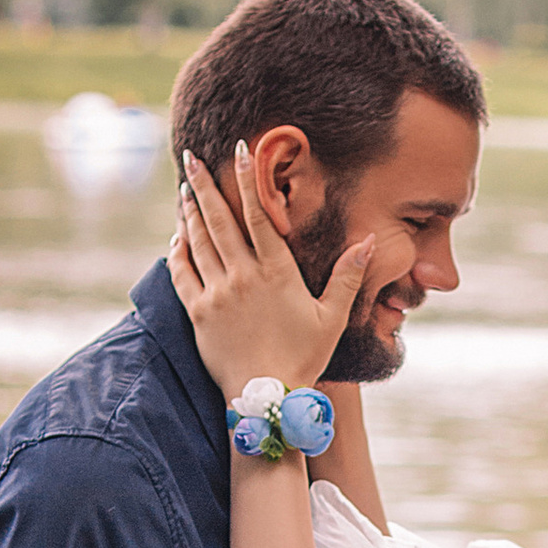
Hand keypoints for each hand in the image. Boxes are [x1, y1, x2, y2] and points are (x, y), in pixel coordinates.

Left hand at [170, 146, 365, 401]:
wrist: (267, 398)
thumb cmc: (304, 358)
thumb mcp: (332, 317)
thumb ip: (348, 276)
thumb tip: (370, 240)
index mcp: (276, 273)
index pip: (260, 214)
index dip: (249, 178)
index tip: (242, 149)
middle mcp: (243, 277)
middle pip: (219, 220)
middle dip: (205, 184)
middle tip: (190, 156)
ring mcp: (216, 294)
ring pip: (197, 242)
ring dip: (190, 212)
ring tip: (185, 189)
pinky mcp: (198, 313)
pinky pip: (182, 273)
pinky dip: (178, 250)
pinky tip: (177, 236)